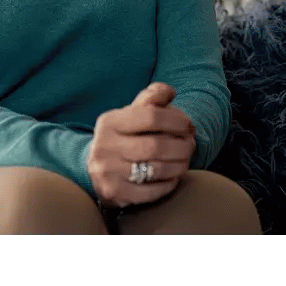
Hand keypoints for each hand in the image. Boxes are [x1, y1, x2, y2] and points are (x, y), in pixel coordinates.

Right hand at [86, 83, 196, 207]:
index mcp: (110, 121)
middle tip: (191, 145)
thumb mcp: (131, 114)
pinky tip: (173, 177)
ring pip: (156, 169)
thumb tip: (170, 91)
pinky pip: (151, 192)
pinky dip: (168, 184)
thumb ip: (151, 98)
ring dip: (179, 165)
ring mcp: (107, 172)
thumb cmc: (122, 137)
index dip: (177, 120)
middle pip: (156, 146)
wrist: (93, 169)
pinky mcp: (114, 193)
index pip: (151, 116)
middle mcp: (104, 146)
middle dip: (182, 146)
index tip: (188, 125)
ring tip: (185, 160)